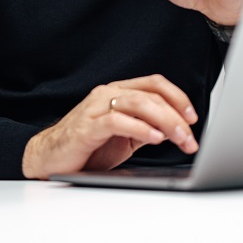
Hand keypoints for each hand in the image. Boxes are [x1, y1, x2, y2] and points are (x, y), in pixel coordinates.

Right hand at [21, 75, 198, 179]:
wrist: (49, 158)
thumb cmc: (87, 147)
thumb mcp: (125, 137)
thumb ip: (146, 128)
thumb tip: (175, 131)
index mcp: (117, 92)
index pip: (154, 84)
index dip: (177, 97)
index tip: (193, 118)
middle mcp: (107, 93)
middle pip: (151, 95)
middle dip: (176, 116)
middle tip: (190, 138)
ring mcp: (96, 107)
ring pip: (138, 103)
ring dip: (165, 122)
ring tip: (179, 139)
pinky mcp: (87, 126)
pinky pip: (118, 121)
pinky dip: (140, 128)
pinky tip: (154, 138)